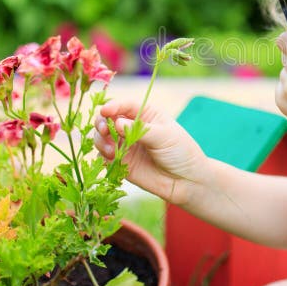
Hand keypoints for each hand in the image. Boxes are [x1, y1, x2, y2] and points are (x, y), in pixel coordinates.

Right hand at [94, 101, 209, 205]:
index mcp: (146, 114)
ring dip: (100, 140)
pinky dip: (102, 155)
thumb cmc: (180, 151)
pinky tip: (112, 158)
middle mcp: (132, 127)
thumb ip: (141, 130)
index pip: (125, 105)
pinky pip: (103, 156)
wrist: (186, 179)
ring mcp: (125, 145)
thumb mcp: (165, 136)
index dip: (113, 106)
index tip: (105, 111)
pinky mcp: (121, 162)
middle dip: (101, 122)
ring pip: (101, 137)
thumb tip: (117, 123)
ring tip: (110, 149)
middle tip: (104, 130)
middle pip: (107, 119)